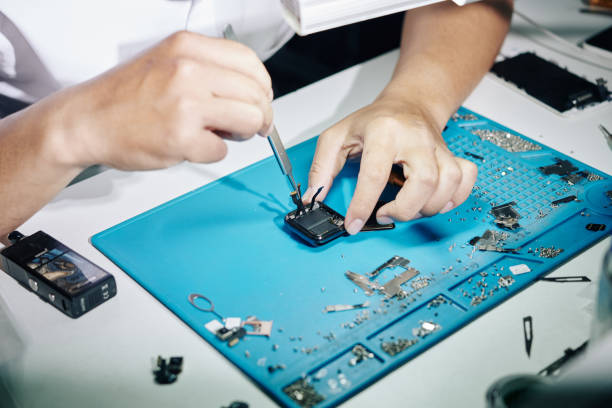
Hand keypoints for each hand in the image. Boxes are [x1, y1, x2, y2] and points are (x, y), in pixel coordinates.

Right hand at [51, 31, 272, 169]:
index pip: (251, 62)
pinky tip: (191, 145)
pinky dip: (211, 152)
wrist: (85, 121)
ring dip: (242, 133)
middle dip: (261, 115)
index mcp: (187, 46)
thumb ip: (208, 68)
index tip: (261, 101)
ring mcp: (187, 104)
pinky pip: (222, 149)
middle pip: (257, 94)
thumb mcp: (167, 61)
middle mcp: (189, 70)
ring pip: (250, 120)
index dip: (263, 87)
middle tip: (252, 126)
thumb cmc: (125, 96)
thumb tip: (250, 90)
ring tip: (220, 133)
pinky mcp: (182, 137)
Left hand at [304, 97, 476, 234]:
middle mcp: (415, 139)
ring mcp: (437, 148)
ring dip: (428, 207)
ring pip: (448, 184)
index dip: (363, 205)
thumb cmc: (372, 122)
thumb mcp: (337, 137)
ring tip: (406, 208)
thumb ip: (321, 167)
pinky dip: (455, 198)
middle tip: (384, 214)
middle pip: (424, 181)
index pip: (375, 174)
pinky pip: (465, 180)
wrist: (407, 104)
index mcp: (383, 132)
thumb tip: (313, 198)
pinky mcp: (452, 156)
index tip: (353, 224)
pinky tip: (435, 202)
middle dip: (404, 210)